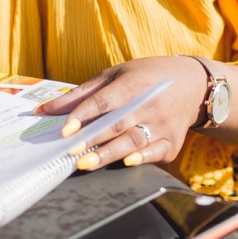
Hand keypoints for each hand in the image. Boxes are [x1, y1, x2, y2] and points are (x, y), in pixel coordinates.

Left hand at [39, 56, 205, 169]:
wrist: (192, 84)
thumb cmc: (145, 78)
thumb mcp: (115, 75)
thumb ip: (82, 94)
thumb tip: (45, 110)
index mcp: (134, 83)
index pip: (106, 100)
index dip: (84, 114)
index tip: (65, 129)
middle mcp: (150, 104)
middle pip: (119, 123)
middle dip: (94, 138)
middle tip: (71, 151)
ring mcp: (164, 124)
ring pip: (135, 141)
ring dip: (110, 153)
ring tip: (87, 163)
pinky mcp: (172, 142)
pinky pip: (156, 152)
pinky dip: (142, 158)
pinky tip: (127, 162)